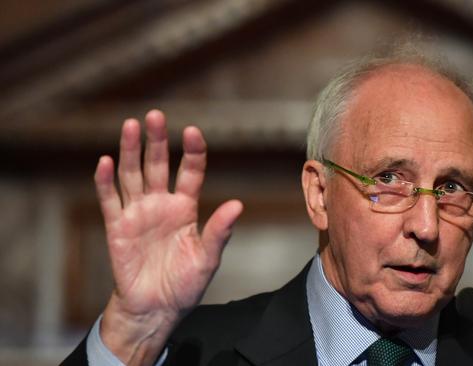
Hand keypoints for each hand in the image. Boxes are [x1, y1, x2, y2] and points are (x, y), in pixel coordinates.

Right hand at [94, 110, 242, 364]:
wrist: (157, 308)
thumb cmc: (185, 283)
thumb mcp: (207, 258)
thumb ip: (219, 231)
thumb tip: (238, 205)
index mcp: (186, 208)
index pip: (190, 171)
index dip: (192, 151)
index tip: (192, 131)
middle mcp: (161, 204)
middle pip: (158, 165)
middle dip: (156, 140)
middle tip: (155, 116)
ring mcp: (138, 213)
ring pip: (132, 175)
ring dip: (130, 151)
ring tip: (131, 126)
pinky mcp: (118, 227)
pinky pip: (110, 200)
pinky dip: (105, 181)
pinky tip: (105, 161)